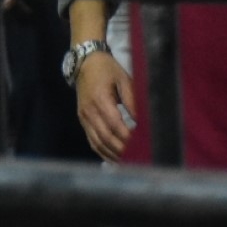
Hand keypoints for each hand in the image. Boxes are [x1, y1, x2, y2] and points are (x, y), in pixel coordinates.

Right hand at [74, 50, 136, 164]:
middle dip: (122, 150)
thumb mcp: (123, 79)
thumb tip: (143, 120)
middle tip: (139, 157)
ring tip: (129, 162)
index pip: (115, 124)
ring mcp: (83, 118)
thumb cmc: (107, 70)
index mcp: (100, 99)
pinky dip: (103, 152)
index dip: (127, 137)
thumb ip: (132, 100)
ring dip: (113, 154)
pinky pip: (92, 141)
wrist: (85, 63)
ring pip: (98, 142)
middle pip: (105, 137)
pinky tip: (115, 158)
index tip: (142, 145)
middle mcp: (89, 111)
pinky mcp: (82, 121)